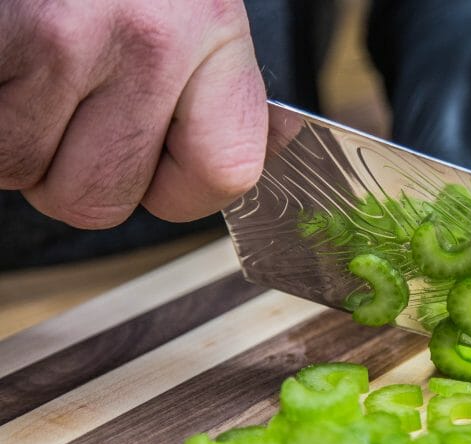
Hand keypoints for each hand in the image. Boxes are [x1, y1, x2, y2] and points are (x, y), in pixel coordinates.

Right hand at [0, 0, 266, 228]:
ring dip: (11, 132)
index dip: (172, 188)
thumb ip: (214, 91)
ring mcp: (67, 32)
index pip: (224, 174)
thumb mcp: (193, 12)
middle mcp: (153, 37)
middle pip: (100, 196)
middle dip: (66, 168)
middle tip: (62, 103)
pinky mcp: (1, 28)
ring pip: (20, 168)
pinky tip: (5, 54)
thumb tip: (244, 154)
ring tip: (26, 64)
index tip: (149, 162)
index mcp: (218, 35)